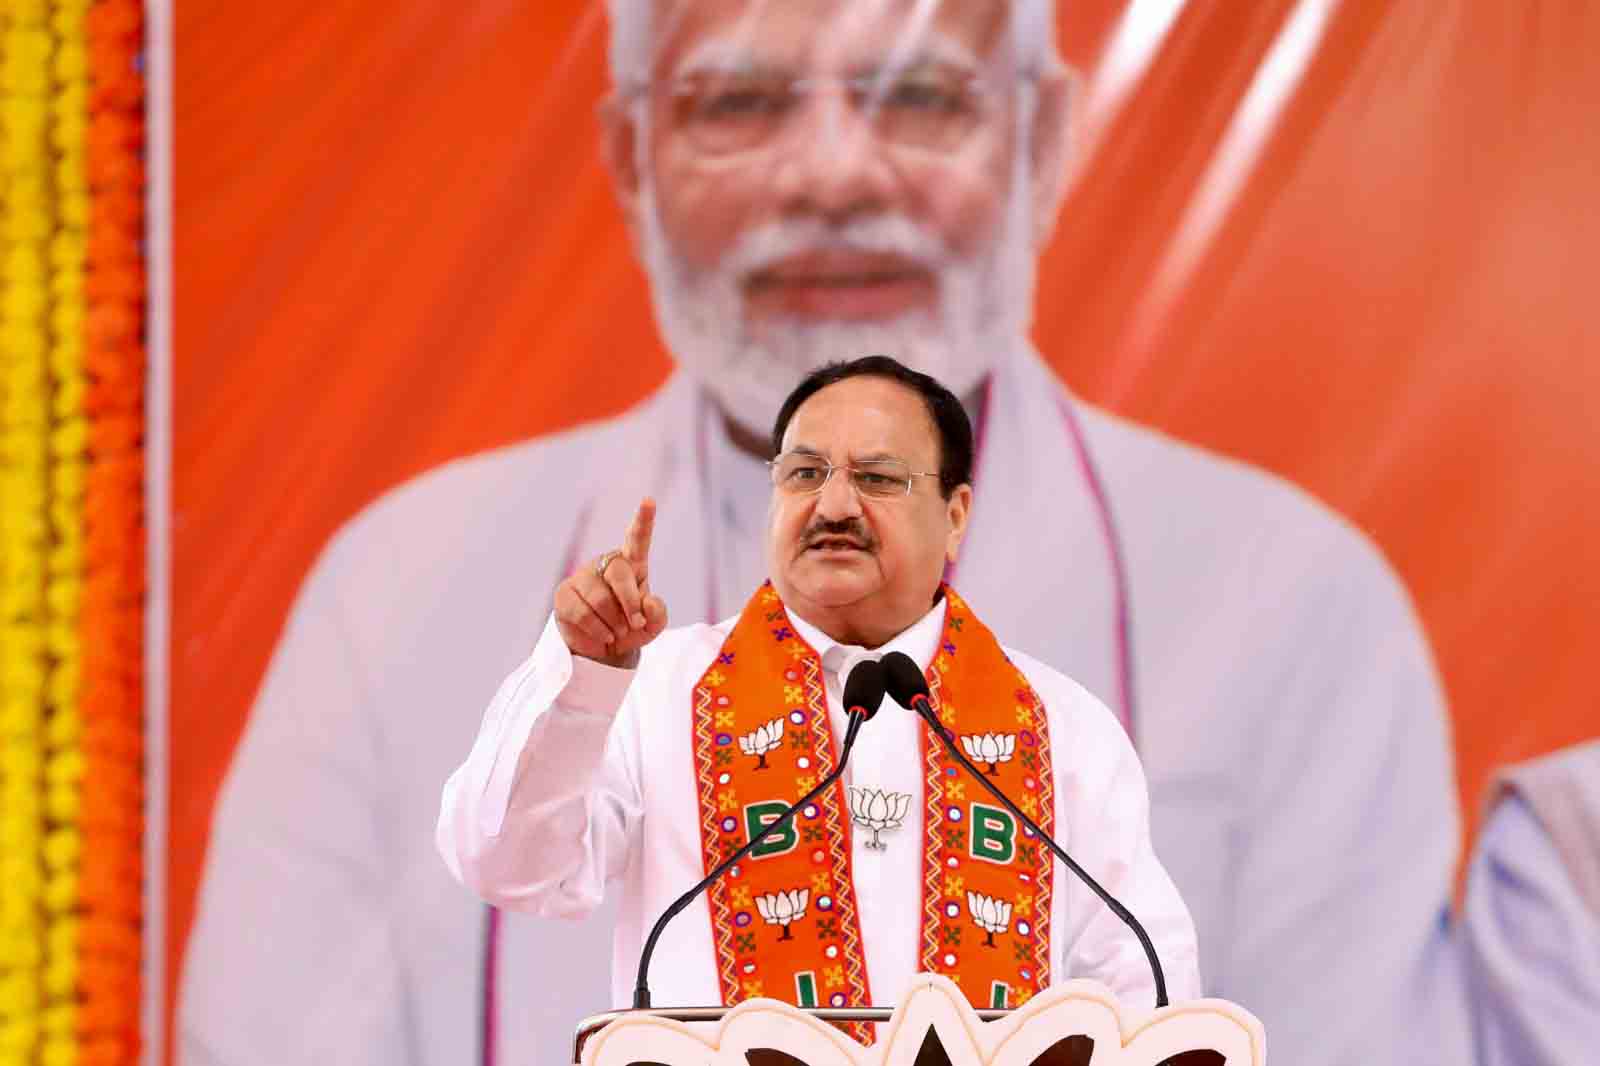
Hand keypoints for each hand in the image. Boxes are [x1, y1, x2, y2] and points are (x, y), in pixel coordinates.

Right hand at [554, 498, 668, 667]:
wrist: (602, 649)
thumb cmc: (630, 629)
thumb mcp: (652, 626)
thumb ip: (658, 614)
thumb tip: (647, 603)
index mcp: (632, 564)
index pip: (637, 539)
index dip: (643, 520)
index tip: (649, 501)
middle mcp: (606, 564)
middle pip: (619, 574)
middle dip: (630, 603)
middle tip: (635, 624)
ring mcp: (583, 577)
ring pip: (600, 598)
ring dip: (614, 624)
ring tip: (617, 632)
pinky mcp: (564, 594)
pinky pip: (581, 613)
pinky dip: (597, 631)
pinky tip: (603, 635)